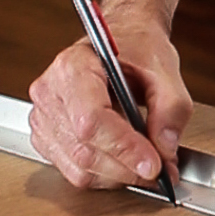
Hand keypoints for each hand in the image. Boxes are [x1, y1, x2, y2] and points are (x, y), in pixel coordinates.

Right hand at [28, 21, 192, 189]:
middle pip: (85, 151)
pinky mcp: (45, 137)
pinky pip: (74, 172)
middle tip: (162, 169)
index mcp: (73, 67)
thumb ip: (172, 108)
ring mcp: (42, 117)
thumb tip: (165, 149)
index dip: (124, 148)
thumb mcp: (164, 67)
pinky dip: (105, 176)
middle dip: (128, 168)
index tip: (154, 164)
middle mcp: (50, 92)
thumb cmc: (134, 48)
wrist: (119, 39)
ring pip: (79, 169)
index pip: (91, 120)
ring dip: (118, 175)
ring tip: (145, 162)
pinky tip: (122, 160)